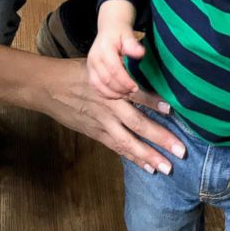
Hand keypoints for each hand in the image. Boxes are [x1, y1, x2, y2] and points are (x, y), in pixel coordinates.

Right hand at [39, 58, 185, 174]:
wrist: (49, 87)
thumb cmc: (77, 71)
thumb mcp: (99, 65)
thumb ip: (121, 70)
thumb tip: (144, 63)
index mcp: (111, 86)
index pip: (136, 94)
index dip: (153, 101)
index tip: (171, 109)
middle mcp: (108, 106)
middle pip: (137, 124)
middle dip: (160, 138)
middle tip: (180, 150)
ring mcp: (102, 122)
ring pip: (128, 142)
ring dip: (148, 155)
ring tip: (167, 167)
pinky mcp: (95, 133)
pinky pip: (117, 147)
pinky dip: (133, 157)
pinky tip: (148, 166)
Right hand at [87, 23, 144, 98]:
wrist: (109, 29)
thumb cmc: (119, 32)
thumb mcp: (127, 34)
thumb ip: (132, 44)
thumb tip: (140, 53)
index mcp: (104, 49)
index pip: (114, 69)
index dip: (125, 81)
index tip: (135, 87)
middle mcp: (94, 58)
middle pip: (106, 80)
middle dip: (121, 89)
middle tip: (133, 91)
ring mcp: (90, 65)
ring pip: (98, 86)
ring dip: (113, 94)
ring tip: (126, 94)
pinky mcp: (89, 71)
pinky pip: (95, 87)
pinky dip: (105, 94)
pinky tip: (117, 94)